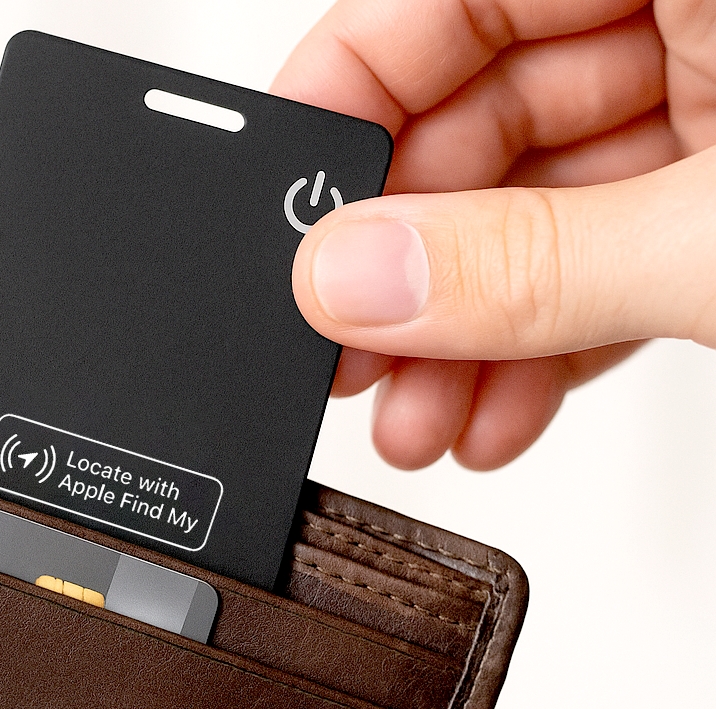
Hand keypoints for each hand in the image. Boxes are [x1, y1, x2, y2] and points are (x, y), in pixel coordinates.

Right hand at [274, 0, 715, 469]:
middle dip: (415, 273)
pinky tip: (495, 411)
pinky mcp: (712, 212)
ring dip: (468, 335)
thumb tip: (357, 280)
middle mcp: (694, 20)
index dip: (345, 101)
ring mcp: (714, 112)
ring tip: (419, 418)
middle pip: (479, 123)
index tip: (286, 216)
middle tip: (354, 356)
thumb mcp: (715, 248)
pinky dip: (547, 344)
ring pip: (532, 214)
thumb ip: (531, 261)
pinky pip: (598, 262)